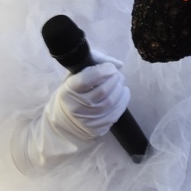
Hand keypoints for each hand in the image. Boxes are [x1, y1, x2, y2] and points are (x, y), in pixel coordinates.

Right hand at [12, 50, 129, 173]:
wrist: (66, 117)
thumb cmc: (75, 89)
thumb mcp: (78, 72)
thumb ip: (97, 61)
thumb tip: (118, 64)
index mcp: (69, 90)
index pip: (87, 80)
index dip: (103, 71)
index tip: (110, 67)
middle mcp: (76, 106)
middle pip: (103, 91)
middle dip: (115, 79)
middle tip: (116, 74)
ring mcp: (87, 120)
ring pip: (111, 102)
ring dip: (120, 88)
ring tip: (119, 82)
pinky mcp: (96, 129)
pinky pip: (116, 113)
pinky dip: (123, 100)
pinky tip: (122, 92)